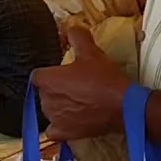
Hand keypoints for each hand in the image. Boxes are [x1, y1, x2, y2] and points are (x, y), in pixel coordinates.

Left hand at [34, 26, 130, 140]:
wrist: (123, 106)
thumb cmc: (104, 78)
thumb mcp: (91, 51)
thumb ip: (77, 36)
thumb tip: (69, 26)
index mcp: (47, 79)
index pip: (37, 75)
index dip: (49, 73)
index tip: (62, 73)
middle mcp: (45, 100)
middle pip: (43, 92)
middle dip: (54, 89)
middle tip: (74, 86)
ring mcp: (54, 118)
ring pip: (49, 110)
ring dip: (58, 106)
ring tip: (77, 101)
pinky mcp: (64, 133)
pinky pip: (53, 130)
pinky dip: (59, 126)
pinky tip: (69, 120)